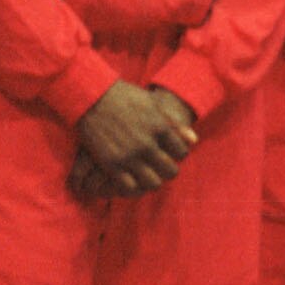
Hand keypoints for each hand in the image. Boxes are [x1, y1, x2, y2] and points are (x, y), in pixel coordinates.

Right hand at [75, 82, 196, 193]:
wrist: (90, 96)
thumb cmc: (121, 96)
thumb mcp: (151, 104)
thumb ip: (173, 123)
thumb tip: (194, 140)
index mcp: (160, 128)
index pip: (182, 153)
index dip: (176, 154)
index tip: (166, 152)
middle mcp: (147, 144)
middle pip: (170, 171)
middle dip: (166, 170)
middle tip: (156, 166)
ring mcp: (129, 155)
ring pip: (152, 183)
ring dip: (150, 181)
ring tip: (142, 175)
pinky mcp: (111, 163)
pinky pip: (129, 187)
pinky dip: (131, 187)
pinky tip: (127, 179)